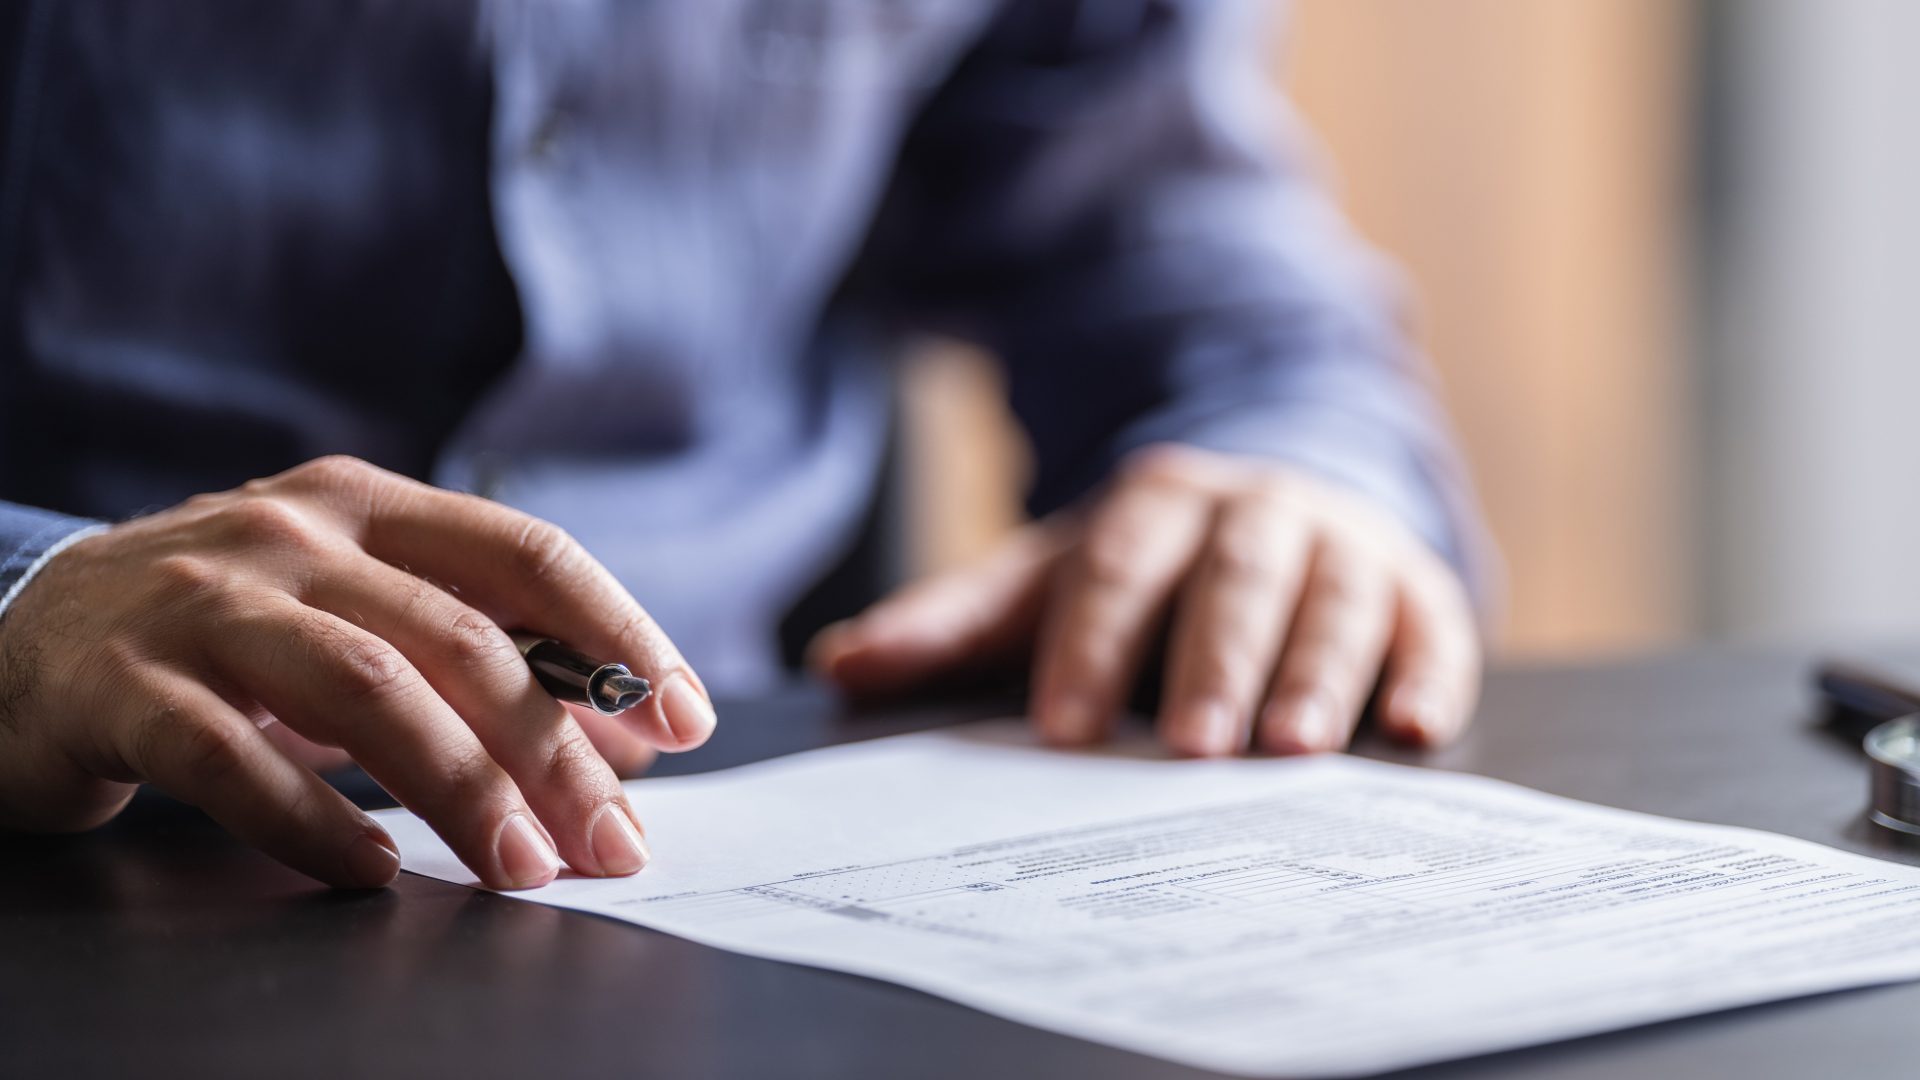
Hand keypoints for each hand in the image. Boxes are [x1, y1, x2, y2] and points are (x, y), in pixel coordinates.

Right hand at [0, 457, 715, 889]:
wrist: (20, 633)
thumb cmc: (229, 634)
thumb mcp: (354, 614)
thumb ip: (477, 660)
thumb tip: (624, 742)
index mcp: (369, 507)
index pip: (527, 554)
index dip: (620, 636)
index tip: (687, 719)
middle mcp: (292, 537)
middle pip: (463, 638)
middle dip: (557, 749)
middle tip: (616, 841)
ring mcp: (203, 605)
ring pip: (368, 690)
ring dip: (462, 789)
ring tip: (523, 868)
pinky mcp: (123, 688)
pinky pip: (234, 760)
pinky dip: (313, 821)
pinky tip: (371, 873)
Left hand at [812, 445, 1479, 755]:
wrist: (1272, 509)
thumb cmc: (1143, 572)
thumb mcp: (1046, 581)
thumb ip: (953, 624)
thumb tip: (842, 665)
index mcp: (1153, 503)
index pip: (1114, 570)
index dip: (1089, 645)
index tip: (1062, 728)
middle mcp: (1253, 512)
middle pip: (1232, 581)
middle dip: (1213, 662)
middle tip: (1191, 751)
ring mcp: (1342, 544)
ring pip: (1332, 599)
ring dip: (1317, 672)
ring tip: (1295, 751)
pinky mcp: (1414, 587)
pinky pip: (1432, 625)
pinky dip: (1428, 672)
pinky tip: (1416, 729)